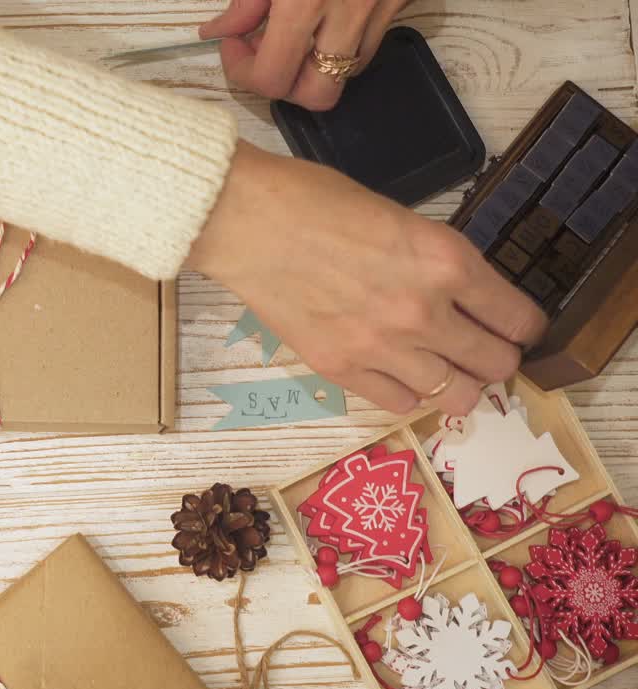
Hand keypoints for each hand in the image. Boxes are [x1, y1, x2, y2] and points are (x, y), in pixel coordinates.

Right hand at [188, 142, 547, 415]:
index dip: (525, 328)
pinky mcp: (341, 368)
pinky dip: (408, 393)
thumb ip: (438, 261)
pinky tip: (399, 374)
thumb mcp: (402, 218)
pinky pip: (399, 403)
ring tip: (444, 370)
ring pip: (456, 396)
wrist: (247, 221)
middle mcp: (425, 312)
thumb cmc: (315, 202)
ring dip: (458, 385)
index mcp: (447, 262)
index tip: (517, 330)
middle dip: (496, 359)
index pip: (519, 319)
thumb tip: (462, 296)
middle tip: (482, 352)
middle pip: (495, 364)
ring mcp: (382, 346)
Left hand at [201, 0, 411, 110]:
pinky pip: (373, 44)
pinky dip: (346, 44)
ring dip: (317, 66)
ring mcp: (384, 8)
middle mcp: (350, 12)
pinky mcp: (404, 1)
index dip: (243, 71)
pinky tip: (329, 18)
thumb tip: (220, 33)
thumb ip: (246, 2)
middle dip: (287, 86)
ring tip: (298, 32)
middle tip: (267, 56)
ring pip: (348, 74)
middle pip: (318, 96)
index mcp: (306, 0)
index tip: (234, 46)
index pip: (272, 79)